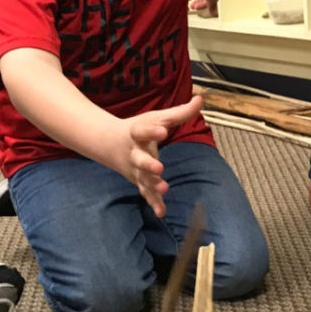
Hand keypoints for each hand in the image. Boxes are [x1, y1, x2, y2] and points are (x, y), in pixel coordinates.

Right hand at [116, 95, 203, 216]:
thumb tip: (201, 99)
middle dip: (148, 164)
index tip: (163, 131)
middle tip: (160, 167)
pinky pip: (146, 193)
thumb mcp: (156, 118)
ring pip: (143, 179)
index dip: (152, 131)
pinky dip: (153, 203)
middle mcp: (134, 153)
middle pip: (139, 159)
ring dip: (153, 185)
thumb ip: (179, 112)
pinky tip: (161, 212)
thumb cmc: (139, 129)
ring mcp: (135, 169)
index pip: (142, 131)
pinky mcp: (139, 181)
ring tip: (165, 188)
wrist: (110, 144)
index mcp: (136, 133)